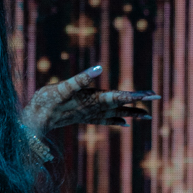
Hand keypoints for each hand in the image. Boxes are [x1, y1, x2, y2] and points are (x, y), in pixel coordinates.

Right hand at [21, 64, 157, 136]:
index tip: (153, 94)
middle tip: (157, 98)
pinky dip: (117, 121)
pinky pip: (105, 120)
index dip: (137, 95)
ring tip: (147, 116)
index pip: (120, 96)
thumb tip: (98, 67)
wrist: (34, 120)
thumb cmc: (46, 102)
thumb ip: (80, 78)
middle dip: (140, 102)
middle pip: (122, 105)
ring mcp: (90, 114)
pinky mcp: (84, 117)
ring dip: (132, 113)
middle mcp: (94, 108)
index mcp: (93, 100)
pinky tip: (125, 125)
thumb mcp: (62, 86)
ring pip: (116, 114)